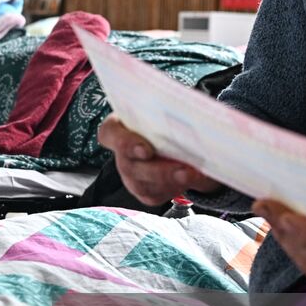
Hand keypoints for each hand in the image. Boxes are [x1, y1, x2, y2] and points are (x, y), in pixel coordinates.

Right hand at [97, 114, 221, 207]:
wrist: (178, 141)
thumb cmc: (166, 120)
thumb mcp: (168, 110)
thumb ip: (173, 113)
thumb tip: (196, 120)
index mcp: (118, 127)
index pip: (109, 133)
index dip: (125, 143)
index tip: (146, 150)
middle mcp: (121, 154)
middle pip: (130, 166)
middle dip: (158, 170)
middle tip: (183, 169)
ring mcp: (131, 175)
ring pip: (143, 185)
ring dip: (170, 181)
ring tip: (192, 175)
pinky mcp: (144, 192)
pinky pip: (156, 195)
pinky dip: (175, 188)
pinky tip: (191, 179)